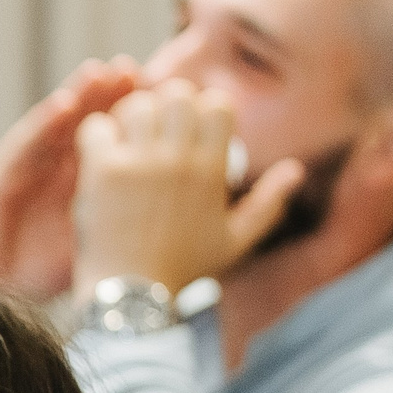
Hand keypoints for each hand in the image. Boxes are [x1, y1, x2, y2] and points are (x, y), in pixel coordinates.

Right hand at [0, 57, 143, 298]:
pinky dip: (43, 123)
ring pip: (55, 124)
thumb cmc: (41, 271)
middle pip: (86, 121)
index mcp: (79, 179)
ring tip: (101, 72)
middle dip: (110, 94)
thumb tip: (190, 217)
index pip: (112, 137)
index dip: (136, 115)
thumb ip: (132, 222)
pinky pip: (24, 145)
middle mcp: (53, 166)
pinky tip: (63, 106)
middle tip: (135, 70)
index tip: (165, 96)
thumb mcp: (98, 245)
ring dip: (78, 95)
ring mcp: (26, 168)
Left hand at [72, 82, 304, 304]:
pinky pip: (97, 127)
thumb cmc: (185, 270)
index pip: (216, 104)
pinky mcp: (103, 173)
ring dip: (132, 116)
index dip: (203, 108)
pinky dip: (97, 133)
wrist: (135, 297)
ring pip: (137, 104)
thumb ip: (268, 203)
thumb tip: (295, 171)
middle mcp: (178, 161)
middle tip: (157, 128)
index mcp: (211, 170)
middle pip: (177, 95)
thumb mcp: (236, 241)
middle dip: (167, 104)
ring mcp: (139, 164)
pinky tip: (102, 152)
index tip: (191, 128)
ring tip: (129, 138)